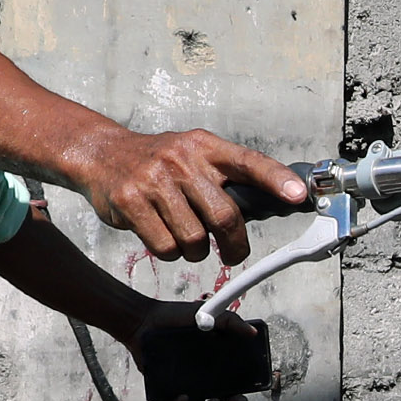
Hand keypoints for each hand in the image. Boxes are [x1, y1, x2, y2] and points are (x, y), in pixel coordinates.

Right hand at [69, 128, 309, 262]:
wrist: (101, 154)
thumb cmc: (158, 163)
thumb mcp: (193, 155)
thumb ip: (225, 177)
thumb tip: (270, 205)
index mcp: (205, 147)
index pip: (249, 161)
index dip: (277, 180)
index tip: (299, 195)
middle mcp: (182, 159)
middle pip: (225, 216)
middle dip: (234, 244)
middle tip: (234, 253)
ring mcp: (154, 179)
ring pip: (194, 239)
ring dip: (195, 251)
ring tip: (186, 239)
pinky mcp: (130, 201)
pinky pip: (165, 246)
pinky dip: (169, 252)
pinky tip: (162, 237)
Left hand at [126, 297, 271, 400]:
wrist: (145, 319)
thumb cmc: (175, 316)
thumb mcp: (208, 314)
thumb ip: (231, 322)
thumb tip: (253, 332)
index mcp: (210, 366)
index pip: (227, 388)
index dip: (234, 397)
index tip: (240, 398)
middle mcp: (196, 379)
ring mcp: (179, 385)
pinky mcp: (162, 387)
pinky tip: (181, 399)